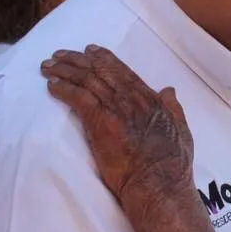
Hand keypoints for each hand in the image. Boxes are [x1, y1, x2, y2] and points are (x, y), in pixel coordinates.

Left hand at [40, 46, 193, 209]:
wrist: (158, 181)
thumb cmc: (171, 163)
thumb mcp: (181, 130)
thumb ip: (174, 108)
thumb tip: (169, 90)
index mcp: (150, 99)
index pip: (123, 71)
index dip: (104, 58)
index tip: (90, 50)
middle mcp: (132, 98)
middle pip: (101, 70)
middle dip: (78, 59)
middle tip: (61, 54)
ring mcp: (115, 109)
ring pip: (87, 80)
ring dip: (65, 70)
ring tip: (49, 66)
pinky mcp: (100, 122)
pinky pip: (78, 97)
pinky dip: (64, 88)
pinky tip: (52, 84)